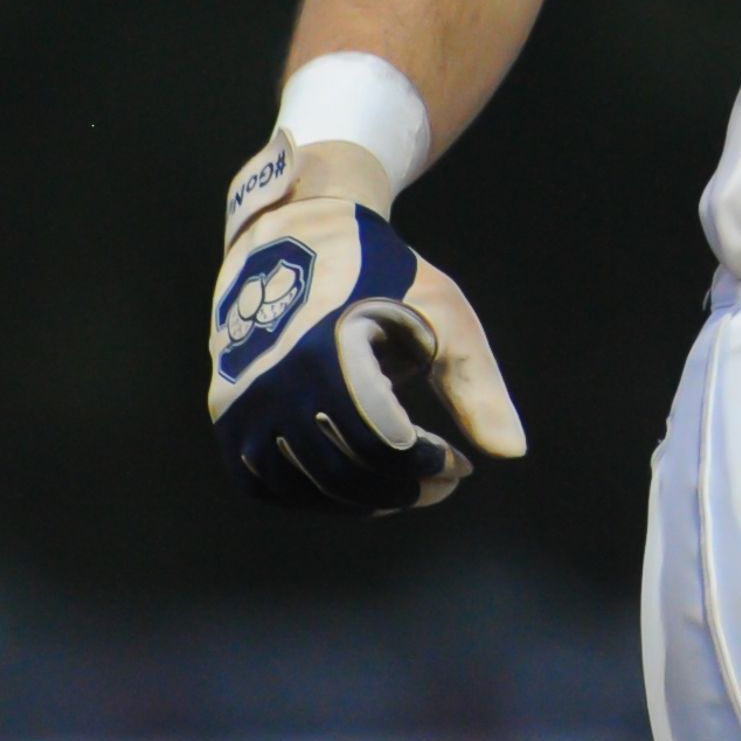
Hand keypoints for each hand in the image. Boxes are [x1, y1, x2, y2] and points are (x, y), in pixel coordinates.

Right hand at [206, 136, 523, 512]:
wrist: (298, 241)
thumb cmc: (384, 278)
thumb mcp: (443, 318)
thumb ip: (476, 387)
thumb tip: (514, 453)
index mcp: (327, 354)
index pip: (382, 442)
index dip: (427, 465)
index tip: (461, 465)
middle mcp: (272, 384)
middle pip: (345, 472)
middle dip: (404, 488)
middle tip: (442, 482)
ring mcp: (241, 404)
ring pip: (304, 487)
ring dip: (363, 499)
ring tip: (406, 483)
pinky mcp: (227, 416)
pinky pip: (266, 483)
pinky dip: (315, 496)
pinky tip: (360, 484)